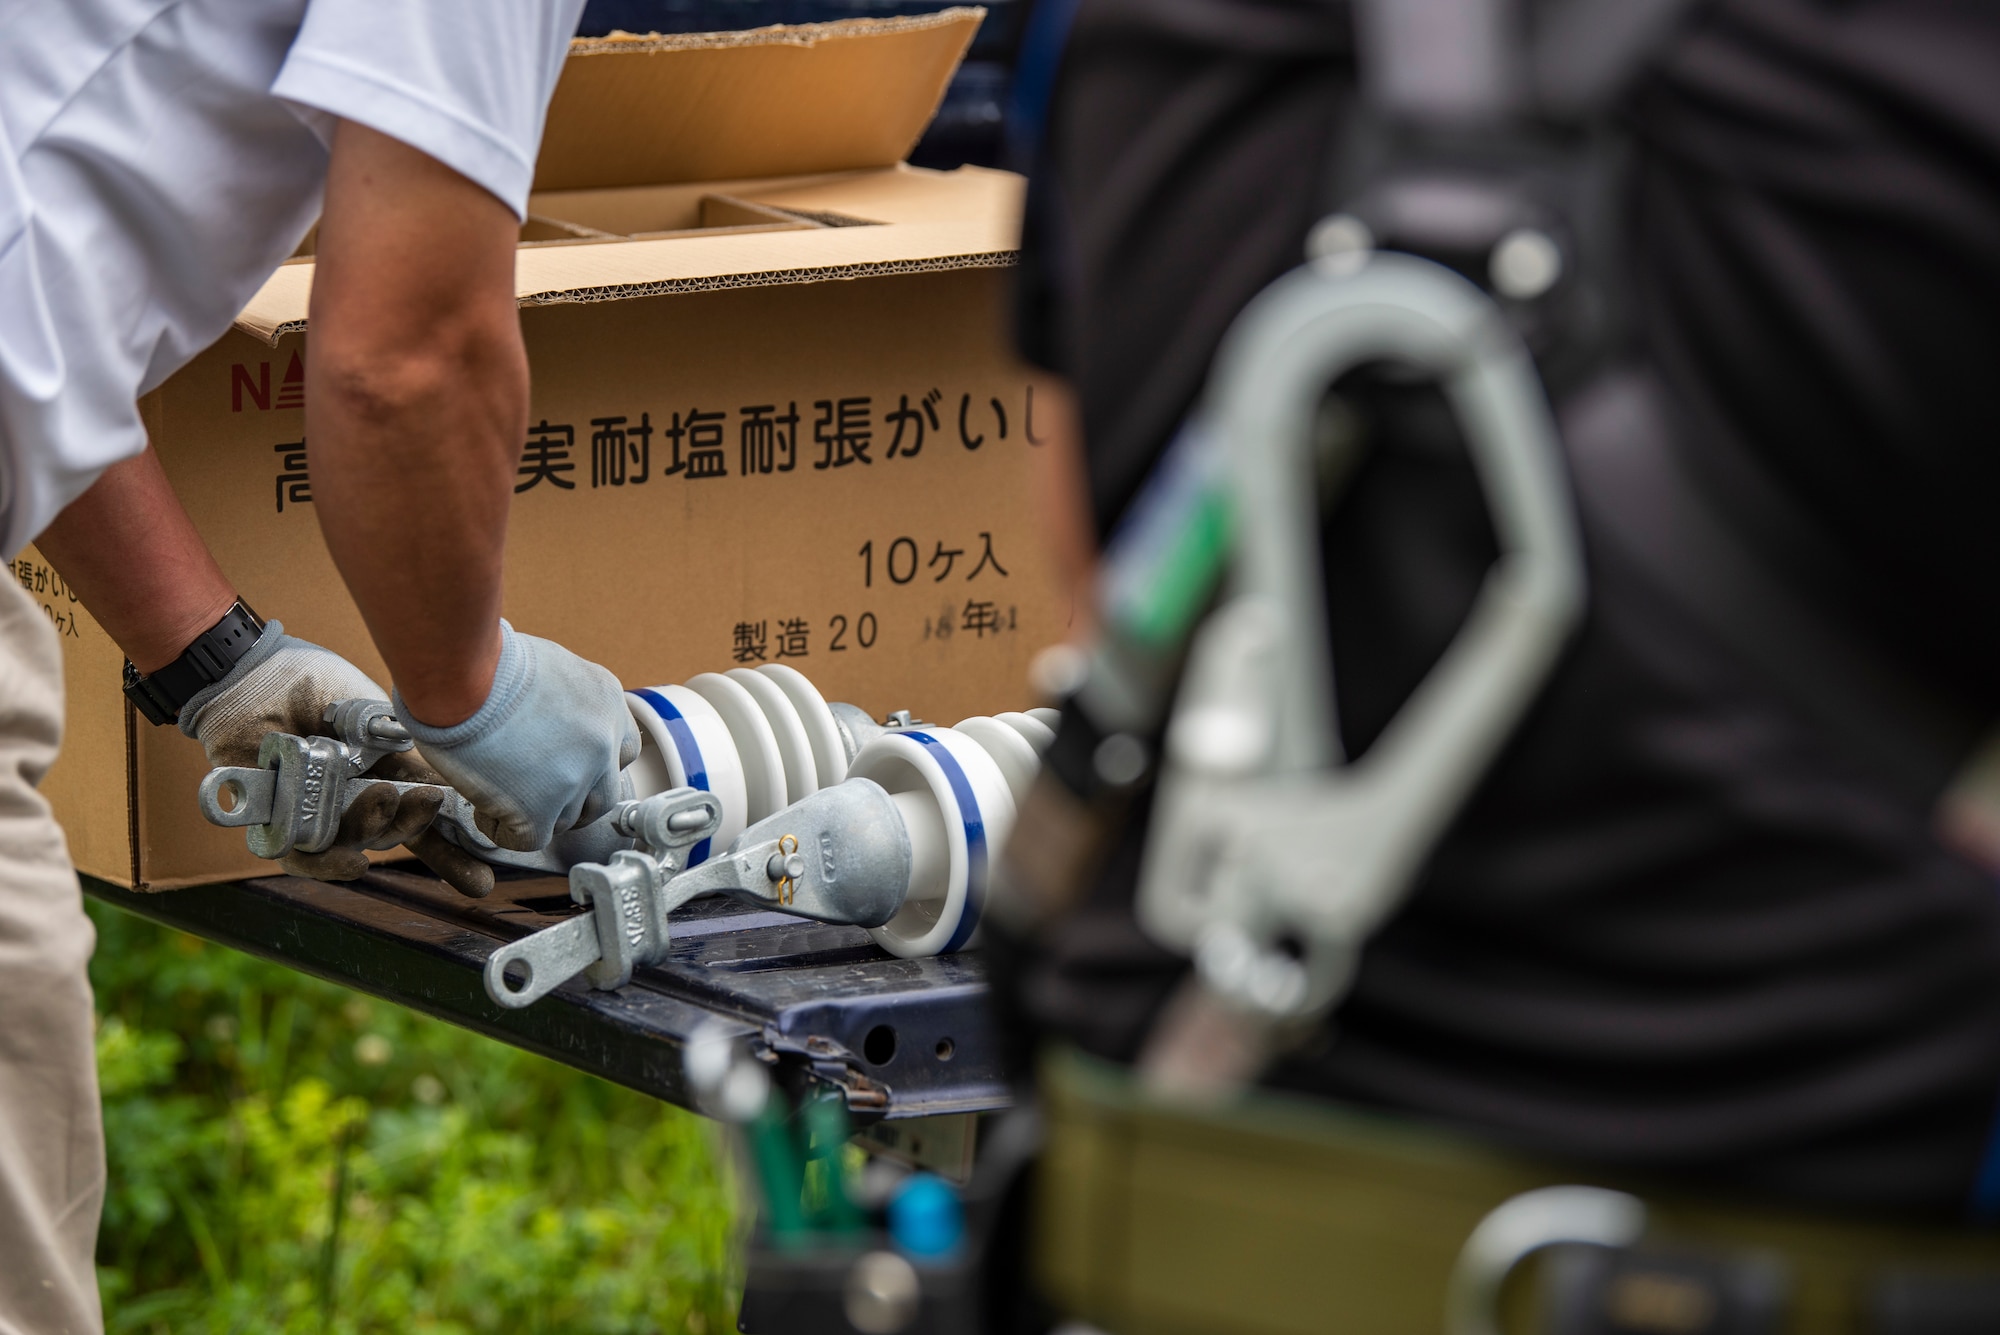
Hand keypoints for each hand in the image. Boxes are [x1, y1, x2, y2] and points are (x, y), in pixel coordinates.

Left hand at [181, 623, 493, 895]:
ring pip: (355, 844)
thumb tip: (440, 775)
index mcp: (386, 774)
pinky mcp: (277, 823)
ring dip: (374, 831)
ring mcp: (317, 813)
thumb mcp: (370, 711)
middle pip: (393, 834)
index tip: (482, 879)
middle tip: (423, 800)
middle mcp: (354, 800)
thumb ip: (403, 743)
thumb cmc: (311, 684)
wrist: (250, 677)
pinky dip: (326, 863)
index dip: (453, 853)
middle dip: (413, 826)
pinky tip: (351, 862)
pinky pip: (303, 858)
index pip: (425, 819)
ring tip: (380, 802)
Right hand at [395, 622, 638, 852]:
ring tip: (497, 792)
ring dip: (535, 813)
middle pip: (602, 795)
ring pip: (565, 819)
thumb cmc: (484, 661)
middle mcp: (602, 741)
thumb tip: (548, 716)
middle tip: (536, 795)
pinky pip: (529, 840)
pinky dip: (504, 830)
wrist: (461, 675)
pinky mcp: (540, 808)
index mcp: (607, 700)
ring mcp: (576, 777)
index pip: (621, 752)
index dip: (592, 766)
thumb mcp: (546, 665)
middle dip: (572, 802)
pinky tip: (483, 809)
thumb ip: (562, 698)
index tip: (564, 767)